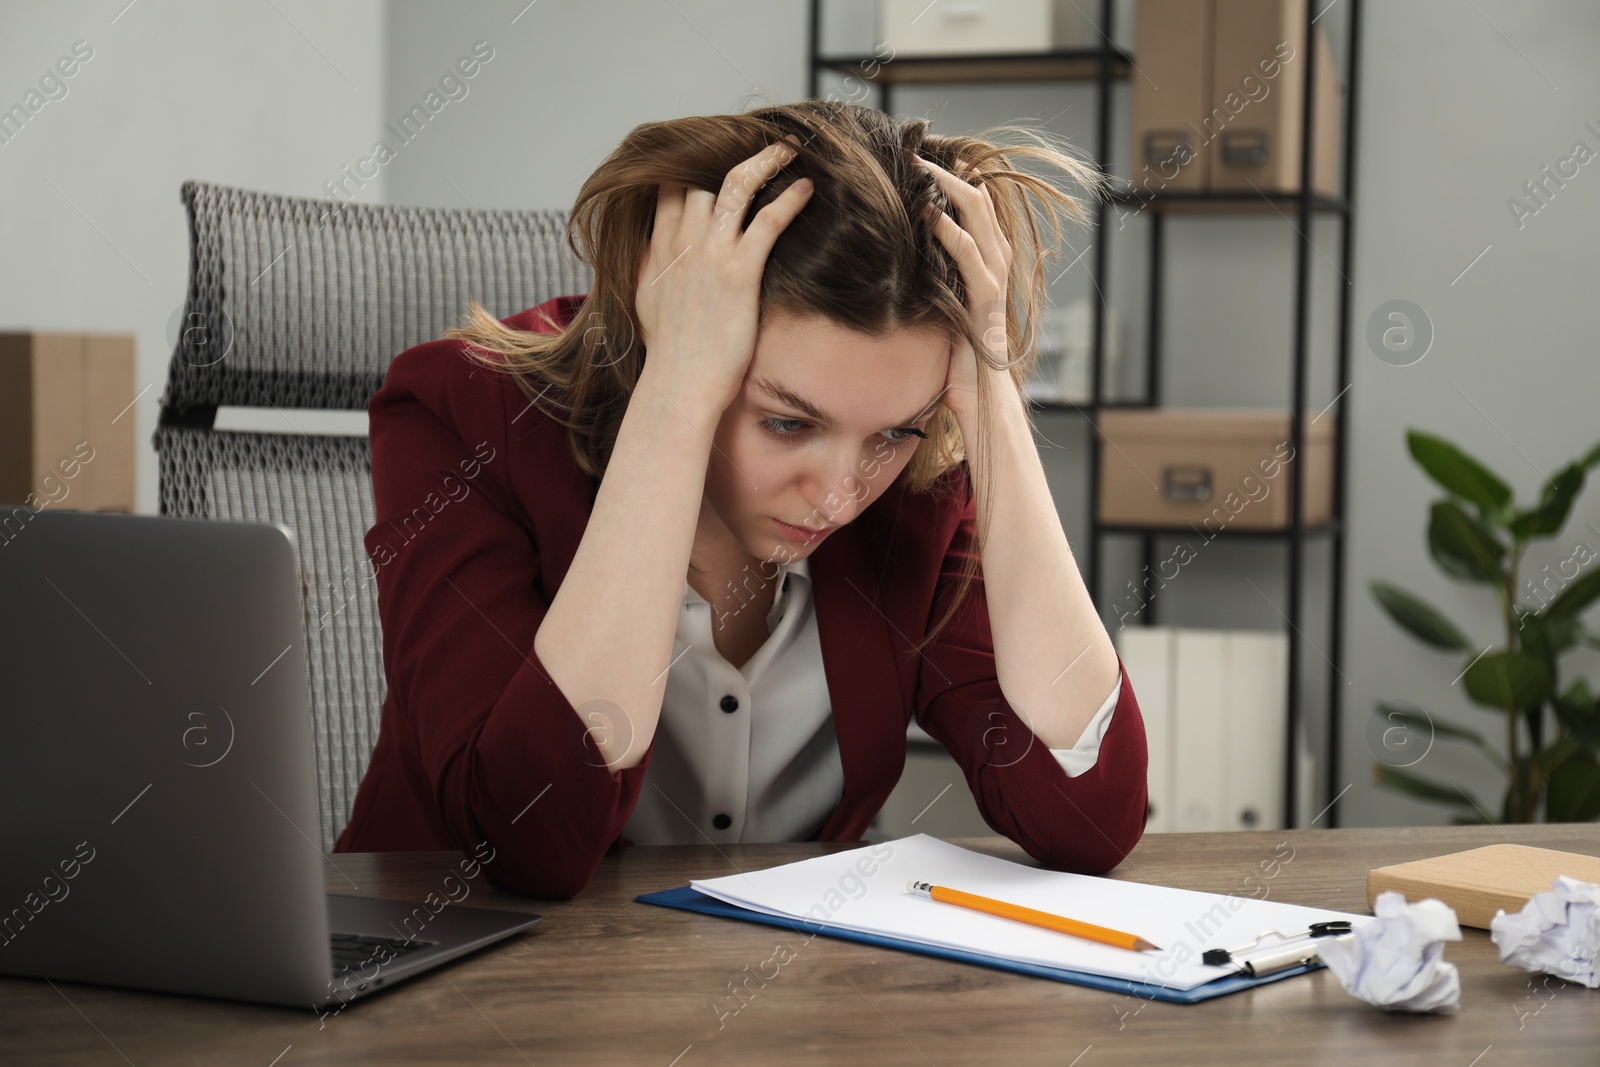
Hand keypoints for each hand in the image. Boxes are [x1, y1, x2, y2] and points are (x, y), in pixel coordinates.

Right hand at [635, 137, 812, 421]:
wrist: (679, 382)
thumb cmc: (668, 350)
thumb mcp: (643, 297)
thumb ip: (649, 263)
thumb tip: (652, 245)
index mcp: (658, 245)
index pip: (669, 184)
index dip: (693, 161)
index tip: (714, 152)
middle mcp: (682, 241)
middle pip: (702, 175)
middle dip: (729, 152)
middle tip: (759, 144)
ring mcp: (711, 254)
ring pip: (736, 185)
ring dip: (765, 161)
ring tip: (788, 149)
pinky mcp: (740, 272)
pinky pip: (768, 221)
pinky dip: (789, 200)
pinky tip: (807, 189)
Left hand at [916, 155, 1017, 423]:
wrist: (982, 403)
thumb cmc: (958, 367)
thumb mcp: (940, 316)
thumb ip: (931, 289)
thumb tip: (899, 271)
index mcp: (987, 271)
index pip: (977, 214)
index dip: (957, 185)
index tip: (931, 164)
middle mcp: (996, 270)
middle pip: (980, 206)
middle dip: (951, 177)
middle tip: (920, 154)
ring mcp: (994, 284)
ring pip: (979, 222)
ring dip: (950, 191)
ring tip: (923, 168)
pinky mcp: (985, 302)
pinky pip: (969, 258)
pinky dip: (951, 233)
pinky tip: (931, 214)